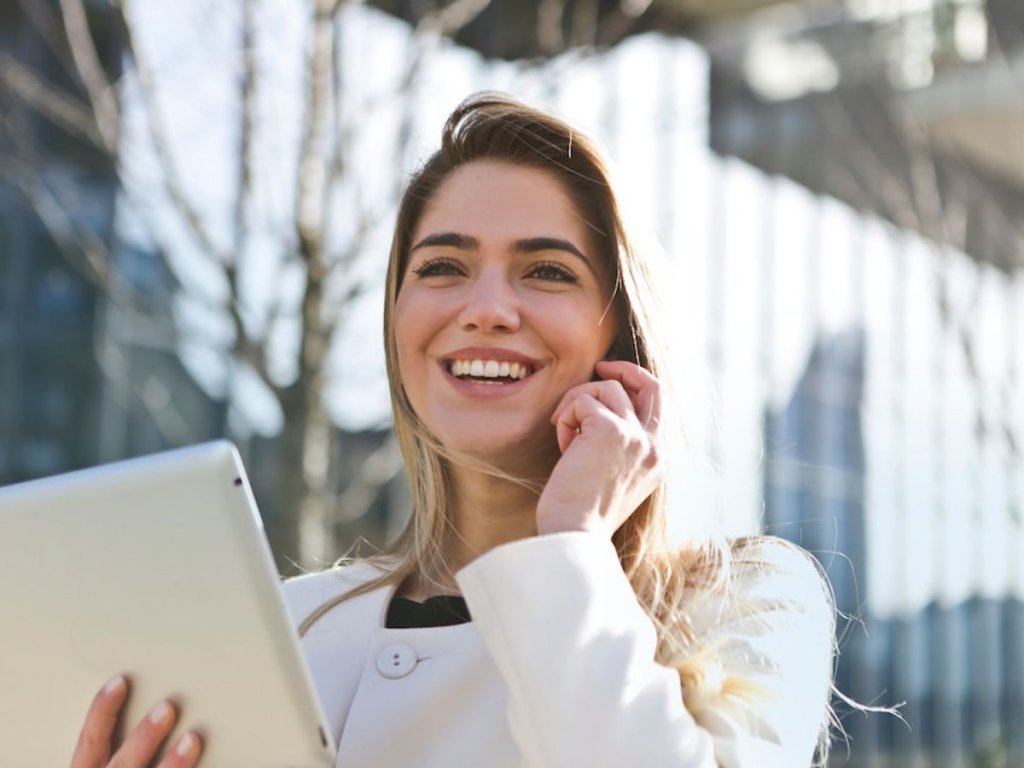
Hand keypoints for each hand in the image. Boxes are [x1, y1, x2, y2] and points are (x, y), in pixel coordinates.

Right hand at [70, 676, 201, 767]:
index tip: (119, 681)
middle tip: (167, 708)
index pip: (91, 740)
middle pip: (122, 762)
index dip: (103, 709)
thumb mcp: (100, 762)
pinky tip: (204, 761)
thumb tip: (148, 703)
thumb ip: (111, 745)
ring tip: (192, 739)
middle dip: (144, 737)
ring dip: (172, 762)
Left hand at [536, 360, 663, 537]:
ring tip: (564, 434)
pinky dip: (565, 418)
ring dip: (576, 403)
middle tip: (598, 368)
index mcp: (656, 460)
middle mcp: (653, 446)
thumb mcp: (611, 479)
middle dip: (623, 369)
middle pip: (650, 384)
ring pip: (606, 388)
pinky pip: (582, 401)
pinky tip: (562, 446)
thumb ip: (617, 448)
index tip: (608, 381)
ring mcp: (636, 437)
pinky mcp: (611, 430)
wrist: (574, 535)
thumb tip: (595, 414)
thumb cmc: (580, 514)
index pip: (657, 405)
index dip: (633, 385)